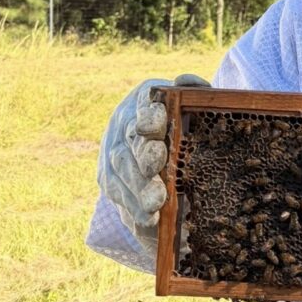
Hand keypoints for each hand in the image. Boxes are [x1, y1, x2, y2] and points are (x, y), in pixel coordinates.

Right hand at [97, 73, 209, 238]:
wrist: (161, 140)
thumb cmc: (184, 119)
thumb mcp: (190, 102)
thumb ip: (192, 92)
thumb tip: (186, 82)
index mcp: (143, 102)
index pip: (142, 106)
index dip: (148, 117)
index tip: (155, 126)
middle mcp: (122, 127)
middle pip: (129, 143)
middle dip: (143, 157)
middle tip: (156, 166)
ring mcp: (112, 155)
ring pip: (119, 173)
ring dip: (138, 189)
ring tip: (155, 203)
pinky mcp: (109, 181)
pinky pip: (118, 196)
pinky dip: (133, 209)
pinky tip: (147, 219)